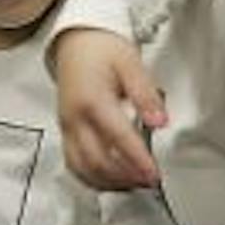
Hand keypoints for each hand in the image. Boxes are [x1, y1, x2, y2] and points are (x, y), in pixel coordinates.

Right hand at [52, 29, 162, 189]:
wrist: (76, 41)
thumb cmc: (103, 49)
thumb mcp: (130, 63)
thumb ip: (145, 94)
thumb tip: (159, 121)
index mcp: (93, 100)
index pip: (118, 138)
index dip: (138, 159)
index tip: (155, 174)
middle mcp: (75, 118)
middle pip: (97, 160)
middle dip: (125, 177)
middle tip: (149, 181)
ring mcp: (67, 127)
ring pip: (83, 168)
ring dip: (109, 182)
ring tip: (135, 184)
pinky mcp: (65, 132)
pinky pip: (74, 164)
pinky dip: (93, 178)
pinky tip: (113, 179)